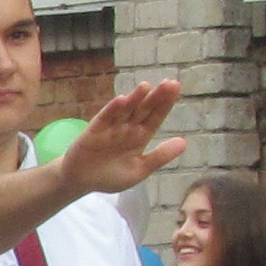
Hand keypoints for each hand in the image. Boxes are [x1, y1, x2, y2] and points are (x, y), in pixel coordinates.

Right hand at [55, 77, 188, 198]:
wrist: (81, 182)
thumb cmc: (111, 176)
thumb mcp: (140, 170)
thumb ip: (160, 156)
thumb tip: (184, 142)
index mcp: (140, 137)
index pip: (156, 117)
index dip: (166, 103)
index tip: (176, 88)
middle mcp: (127, 128)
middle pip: (144, 109)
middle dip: (156, 97)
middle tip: (170, 83)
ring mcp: (111, 128)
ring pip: (126, 110)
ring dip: (135, 98)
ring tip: (146, 86)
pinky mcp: (94, 131)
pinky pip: (105, 118)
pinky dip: (112, 109)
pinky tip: (122, 100)